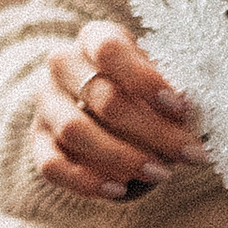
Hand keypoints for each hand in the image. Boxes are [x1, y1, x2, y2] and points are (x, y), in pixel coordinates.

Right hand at [31, 17, 204, 202]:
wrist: (102, 104)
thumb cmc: (140, 87)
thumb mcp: (158, 76)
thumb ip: (171, 90)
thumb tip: (190, 110)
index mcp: (94, 38)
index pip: (109, 50)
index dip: (145, 79)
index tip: (183, 107)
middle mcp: (63, 66)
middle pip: (102, 97)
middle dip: (152, 130)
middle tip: (189, 153)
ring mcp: (46, 104)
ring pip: (75, 131)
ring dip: (123, 157)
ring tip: (161, 174)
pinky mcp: (38, 141)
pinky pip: (52, 165)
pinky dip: (86, 181)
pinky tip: (119, 189)